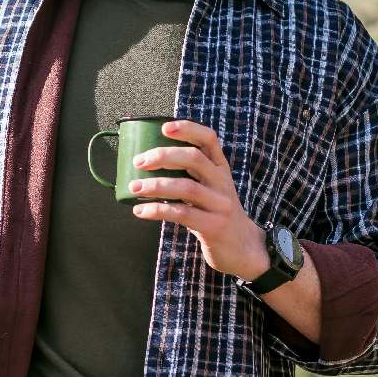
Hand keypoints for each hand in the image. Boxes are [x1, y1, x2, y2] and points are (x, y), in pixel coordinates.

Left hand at [127, 119, 269, 280]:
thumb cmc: (216, 215)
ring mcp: (220, 204)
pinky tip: (140, 211)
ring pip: (186, 187)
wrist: (243, 249)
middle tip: (139, 161)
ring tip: (134, 187)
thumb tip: (147, 165)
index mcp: (220, 169)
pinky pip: (182, 214)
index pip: (209, 139)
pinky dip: (157, 210)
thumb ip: (190, 176)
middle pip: (194, 159)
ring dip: (156, 185)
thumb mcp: (210, 189)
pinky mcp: (214, 226)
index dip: (188, 129)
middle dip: (163, 156)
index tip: (164, 128)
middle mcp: (222, 182)